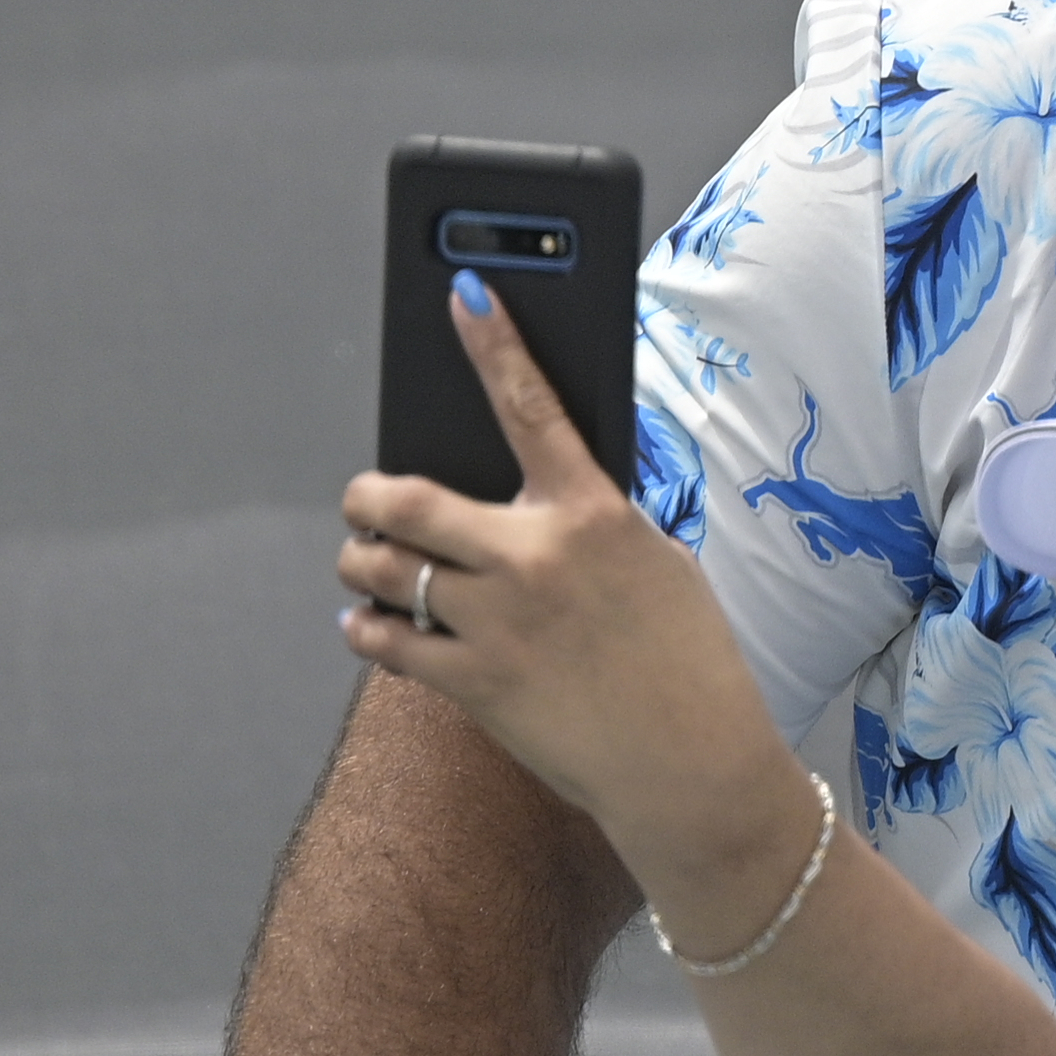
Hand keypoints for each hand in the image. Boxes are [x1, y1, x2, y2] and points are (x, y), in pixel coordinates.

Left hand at [336, 279, 791, 858]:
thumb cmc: (684, 661)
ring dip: (363, 563)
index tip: (463, 290)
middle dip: (369, 497)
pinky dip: (366, 626)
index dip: (494, 342)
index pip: (533, 405)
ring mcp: (497, 622)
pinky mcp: (472, 683)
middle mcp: (536, 558)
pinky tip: (372, 623)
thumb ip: (588, 522)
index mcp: (595, 515)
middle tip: (367, 502)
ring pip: (379, 569)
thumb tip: (517, 496)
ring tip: (371, 569)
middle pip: (405, 500)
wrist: (692, 765)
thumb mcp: (656, 565)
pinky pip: (381, 638)